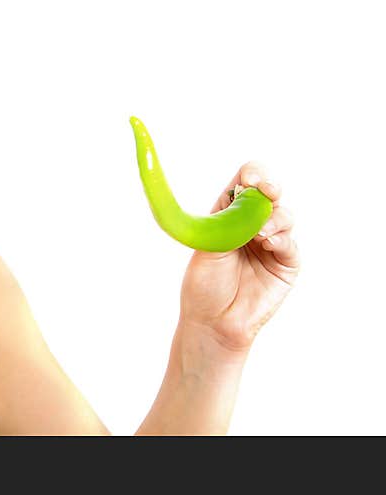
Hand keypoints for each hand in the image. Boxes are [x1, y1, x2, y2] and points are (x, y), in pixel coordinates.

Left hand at [178, 161, 300, 352]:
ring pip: (284, 216)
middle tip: (266, 191)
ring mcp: (272, 243)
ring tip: (259, 232)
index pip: (246, 181)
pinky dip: (281, 239)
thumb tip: (247, 193)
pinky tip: (268, 243)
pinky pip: (291, 244)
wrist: (212, 320)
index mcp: (230, 212)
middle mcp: (253, 223)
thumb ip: (229, 219)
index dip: (252, 174)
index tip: (251, 178)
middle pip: (271, 194)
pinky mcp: (286, 264)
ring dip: (274, 218)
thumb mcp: (209, 244)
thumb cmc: (204, 283)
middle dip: (270, 188)